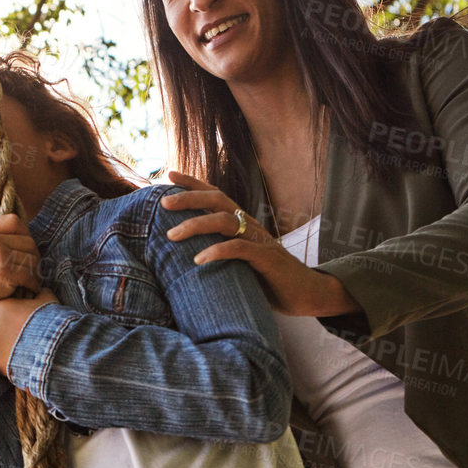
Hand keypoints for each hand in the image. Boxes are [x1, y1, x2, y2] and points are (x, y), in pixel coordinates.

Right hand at [0, 214, 42, 331]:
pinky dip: (33, 283)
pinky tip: (29, 288)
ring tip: (30, 280)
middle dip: (34, 257)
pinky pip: (30, 274)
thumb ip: (0, 239)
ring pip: (32, 257)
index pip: (14, 221)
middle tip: (31, 270)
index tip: (23, 250)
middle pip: (28, 241)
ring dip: (35, 272)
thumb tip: (28, 230)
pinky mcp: (4, 271)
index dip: (24, 234)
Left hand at [0, 290, 57, 377]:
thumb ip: (41, 293)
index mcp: (0, 306)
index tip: (28, 321)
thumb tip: (41, 290)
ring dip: (11, 347)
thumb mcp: (47, 298)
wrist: (52, 344)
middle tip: (28, 336)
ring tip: (28, 350)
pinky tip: (25, 361)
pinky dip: (11, 362)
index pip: (6, 310)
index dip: (18, 316)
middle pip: (0, 328)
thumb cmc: (50, 318)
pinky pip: (2, 361)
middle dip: (12, 332)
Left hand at [160, 172, 358, 317]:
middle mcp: (249, 225)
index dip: (193, 183)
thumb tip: (181, 255)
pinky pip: (239, 249)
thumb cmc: (266, 279)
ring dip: (196, 225)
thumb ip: (217, 252)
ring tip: (171, 236)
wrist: (304, 294)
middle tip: (163, 202)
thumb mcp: (237, 262)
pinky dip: (217, 251)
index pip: (215, 195)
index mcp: (242, 222)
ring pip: (225, 220)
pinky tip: (198, 260)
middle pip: (217, 200)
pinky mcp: (266, 259)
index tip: (168, 174)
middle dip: (189, 198)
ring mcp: (259, 240)